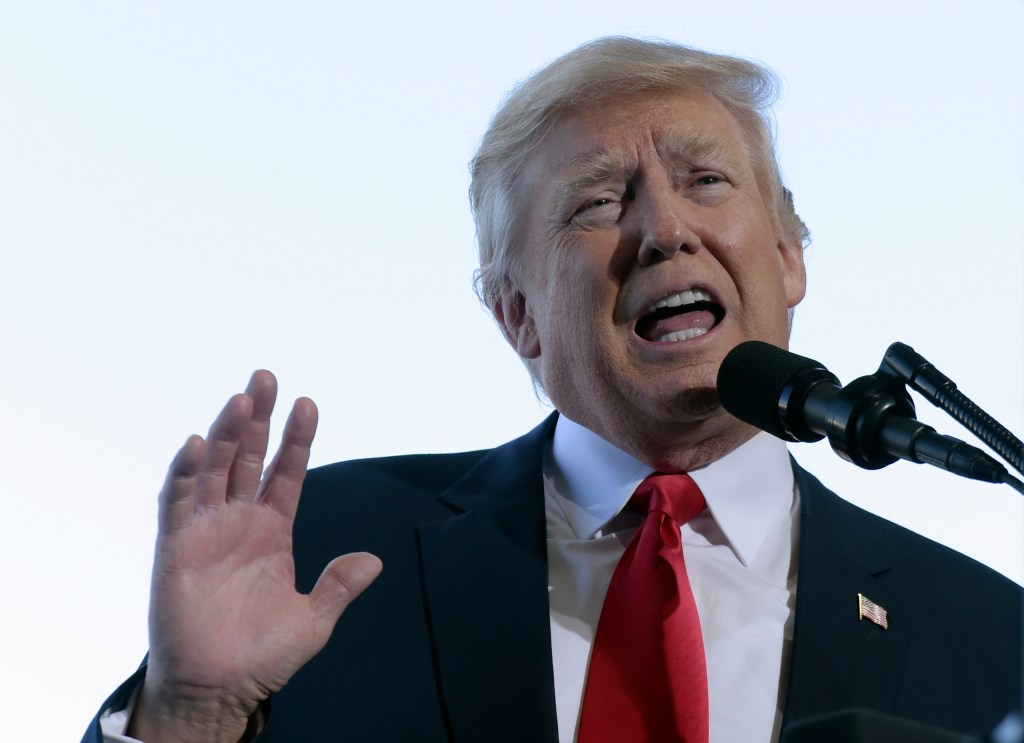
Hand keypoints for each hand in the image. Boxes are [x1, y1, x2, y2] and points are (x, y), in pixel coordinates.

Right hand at [129, 371, 381, 742]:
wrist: (219, 689)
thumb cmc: (262, 657)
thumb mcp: (313, 620)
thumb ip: (339, 587)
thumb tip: (374, 560)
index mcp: (272, 530)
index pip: (286, 472)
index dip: (296, 439)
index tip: (308, 404)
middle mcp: (239, 521)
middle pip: (250, 457)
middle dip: (259, 418)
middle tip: (267, 377)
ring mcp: (206, 531)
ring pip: (217, 469)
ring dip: (228, 433)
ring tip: (242, 399)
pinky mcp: (176, 548)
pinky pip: (179, 503)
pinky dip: (187, 472)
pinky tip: (200, 443)